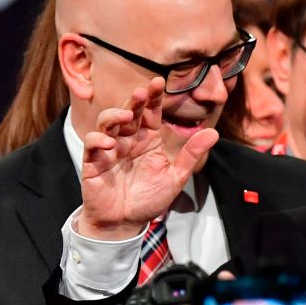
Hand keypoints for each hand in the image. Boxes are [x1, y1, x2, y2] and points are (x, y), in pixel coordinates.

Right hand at [80, 77, 217, 239]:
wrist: (125, 222)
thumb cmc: (149, 199)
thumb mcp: (175, 177)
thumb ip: (191, 155)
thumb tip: (214, 132)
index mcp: (148, 140)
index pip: (150, 113)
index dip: (153, 98)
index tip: (158, 82)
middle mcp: (129, 140)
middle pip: (129, 112)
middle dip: (134, 100)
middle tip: (143, 90)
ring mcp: (110, 149)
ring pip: (108, 123)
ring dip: (115, 116)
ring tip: (126, 116)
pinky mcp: (94, 162)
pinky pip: (92, 144)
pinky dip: (99, 139)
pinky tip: (110, 143)